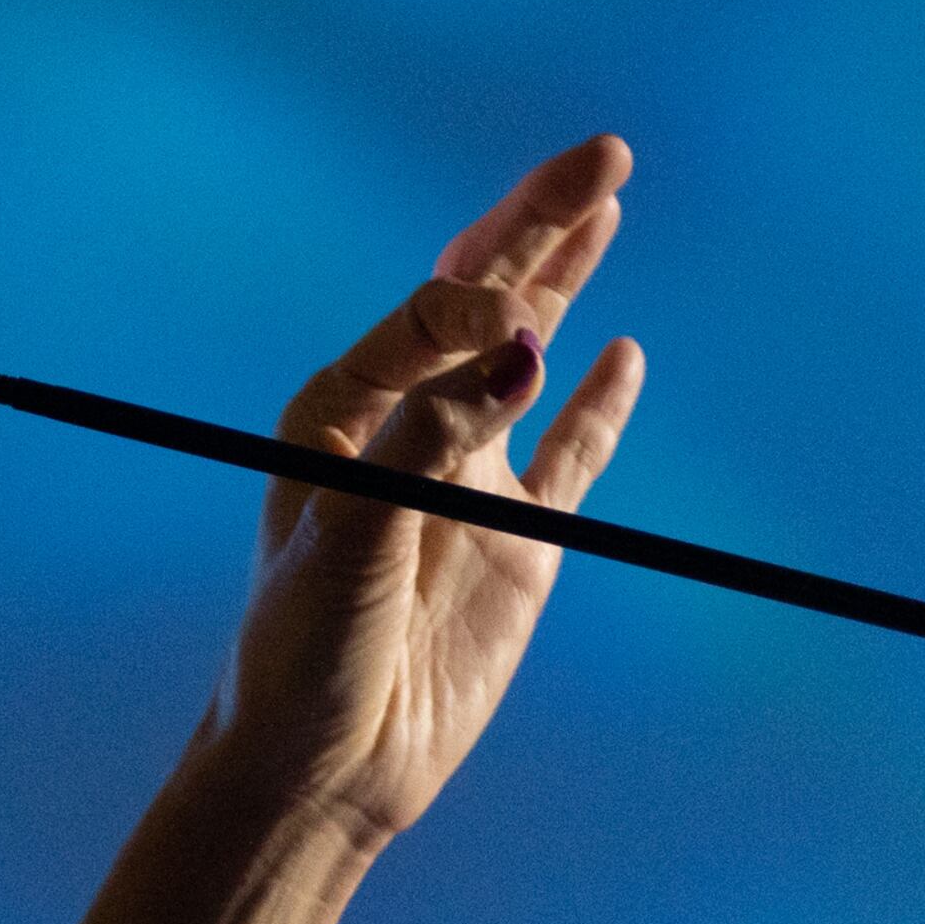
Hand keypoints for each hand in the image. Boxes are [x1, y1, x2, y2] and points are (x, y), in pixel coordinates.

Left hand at [190, 136, 643, 856]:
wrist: (322, 768)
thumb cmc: (301, 653)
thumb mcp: (352, 540)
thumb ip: (430, 441)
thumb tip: (526, 346)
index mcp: (344, 410)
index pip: (430, 311)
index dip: (486, 289)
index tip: (524, 328)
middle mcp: (406, 428)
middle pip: (483, 301)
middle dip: (538, 224)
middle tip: (604, 155)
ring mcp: (465, 480)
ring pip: (529, 357)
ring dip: (567, 279)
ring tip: (606, 203)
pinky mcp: (515, 542)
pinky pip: (570, 455)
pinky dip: (599, 405)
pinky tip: (622, 352)